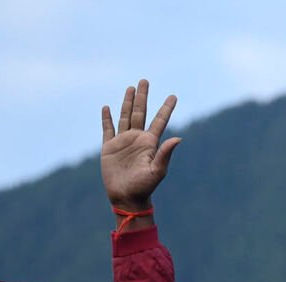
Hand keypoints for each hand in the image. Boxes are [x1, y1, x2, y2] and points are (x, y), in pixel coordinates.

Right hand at [101, 79, 179, 210]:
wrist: (126, 198)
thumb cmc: (144, 187)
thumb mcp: (157, 170)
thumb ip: (165, 153)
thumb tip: (178, 138)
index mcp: (150, 143)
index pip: (160, 120)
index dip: (166, 108)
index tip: (174, 96)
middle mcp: (137, 139)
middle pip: (141, 112)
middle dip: (143, 97)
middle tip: (144, 80)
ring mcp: (123, 142)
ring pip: (125, 117)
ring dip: (127, 102)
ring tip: (131, 88)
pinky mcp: (109, 147)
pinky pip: (108, 129)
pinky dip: (107, 118)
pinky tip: (107, 107)